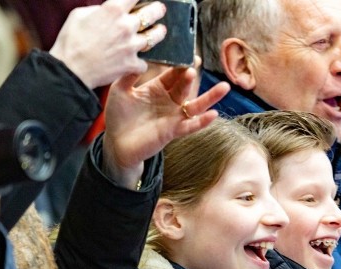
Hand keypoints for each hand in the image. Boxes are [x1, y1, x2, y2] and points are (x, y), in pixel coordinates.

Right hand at [50, 0, 167, 88]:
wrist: (71, 69)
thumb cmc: (70, 41)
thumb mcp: (79, 15)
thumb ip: (99, 10)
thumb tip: (107, 10)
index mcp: (113, 10)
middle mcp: (126, 26)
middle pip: (152, 13)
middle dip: (157, 10)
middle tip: (160, 9)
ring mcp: (132, 46)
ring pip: (155, 37)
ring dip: (158, 33)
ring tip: (161, 30)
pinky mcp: (132, 64)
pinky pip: (144, 62)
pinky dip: (141, 62)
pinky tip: (139, 60)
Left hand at [101, 59, 230, 187]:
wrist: (116, 143)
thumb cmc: (118, 116)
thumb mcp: (120, 90)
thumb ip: (129, 75)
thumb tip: (140, 58)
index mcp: (157, 89)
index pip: (173, 74)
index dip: (180, 64)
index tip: (188, 54)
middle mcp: (169, 102)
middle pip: (186, 87)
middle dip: (191, 76)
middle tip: (195, 64)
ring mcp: (173, 117)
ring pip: (196, 105)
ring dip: (210, 97)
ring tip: (224, 87)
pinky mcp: (173, 131)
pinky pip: (191, 126)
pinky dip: (202, 122)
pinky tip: (213, 115)